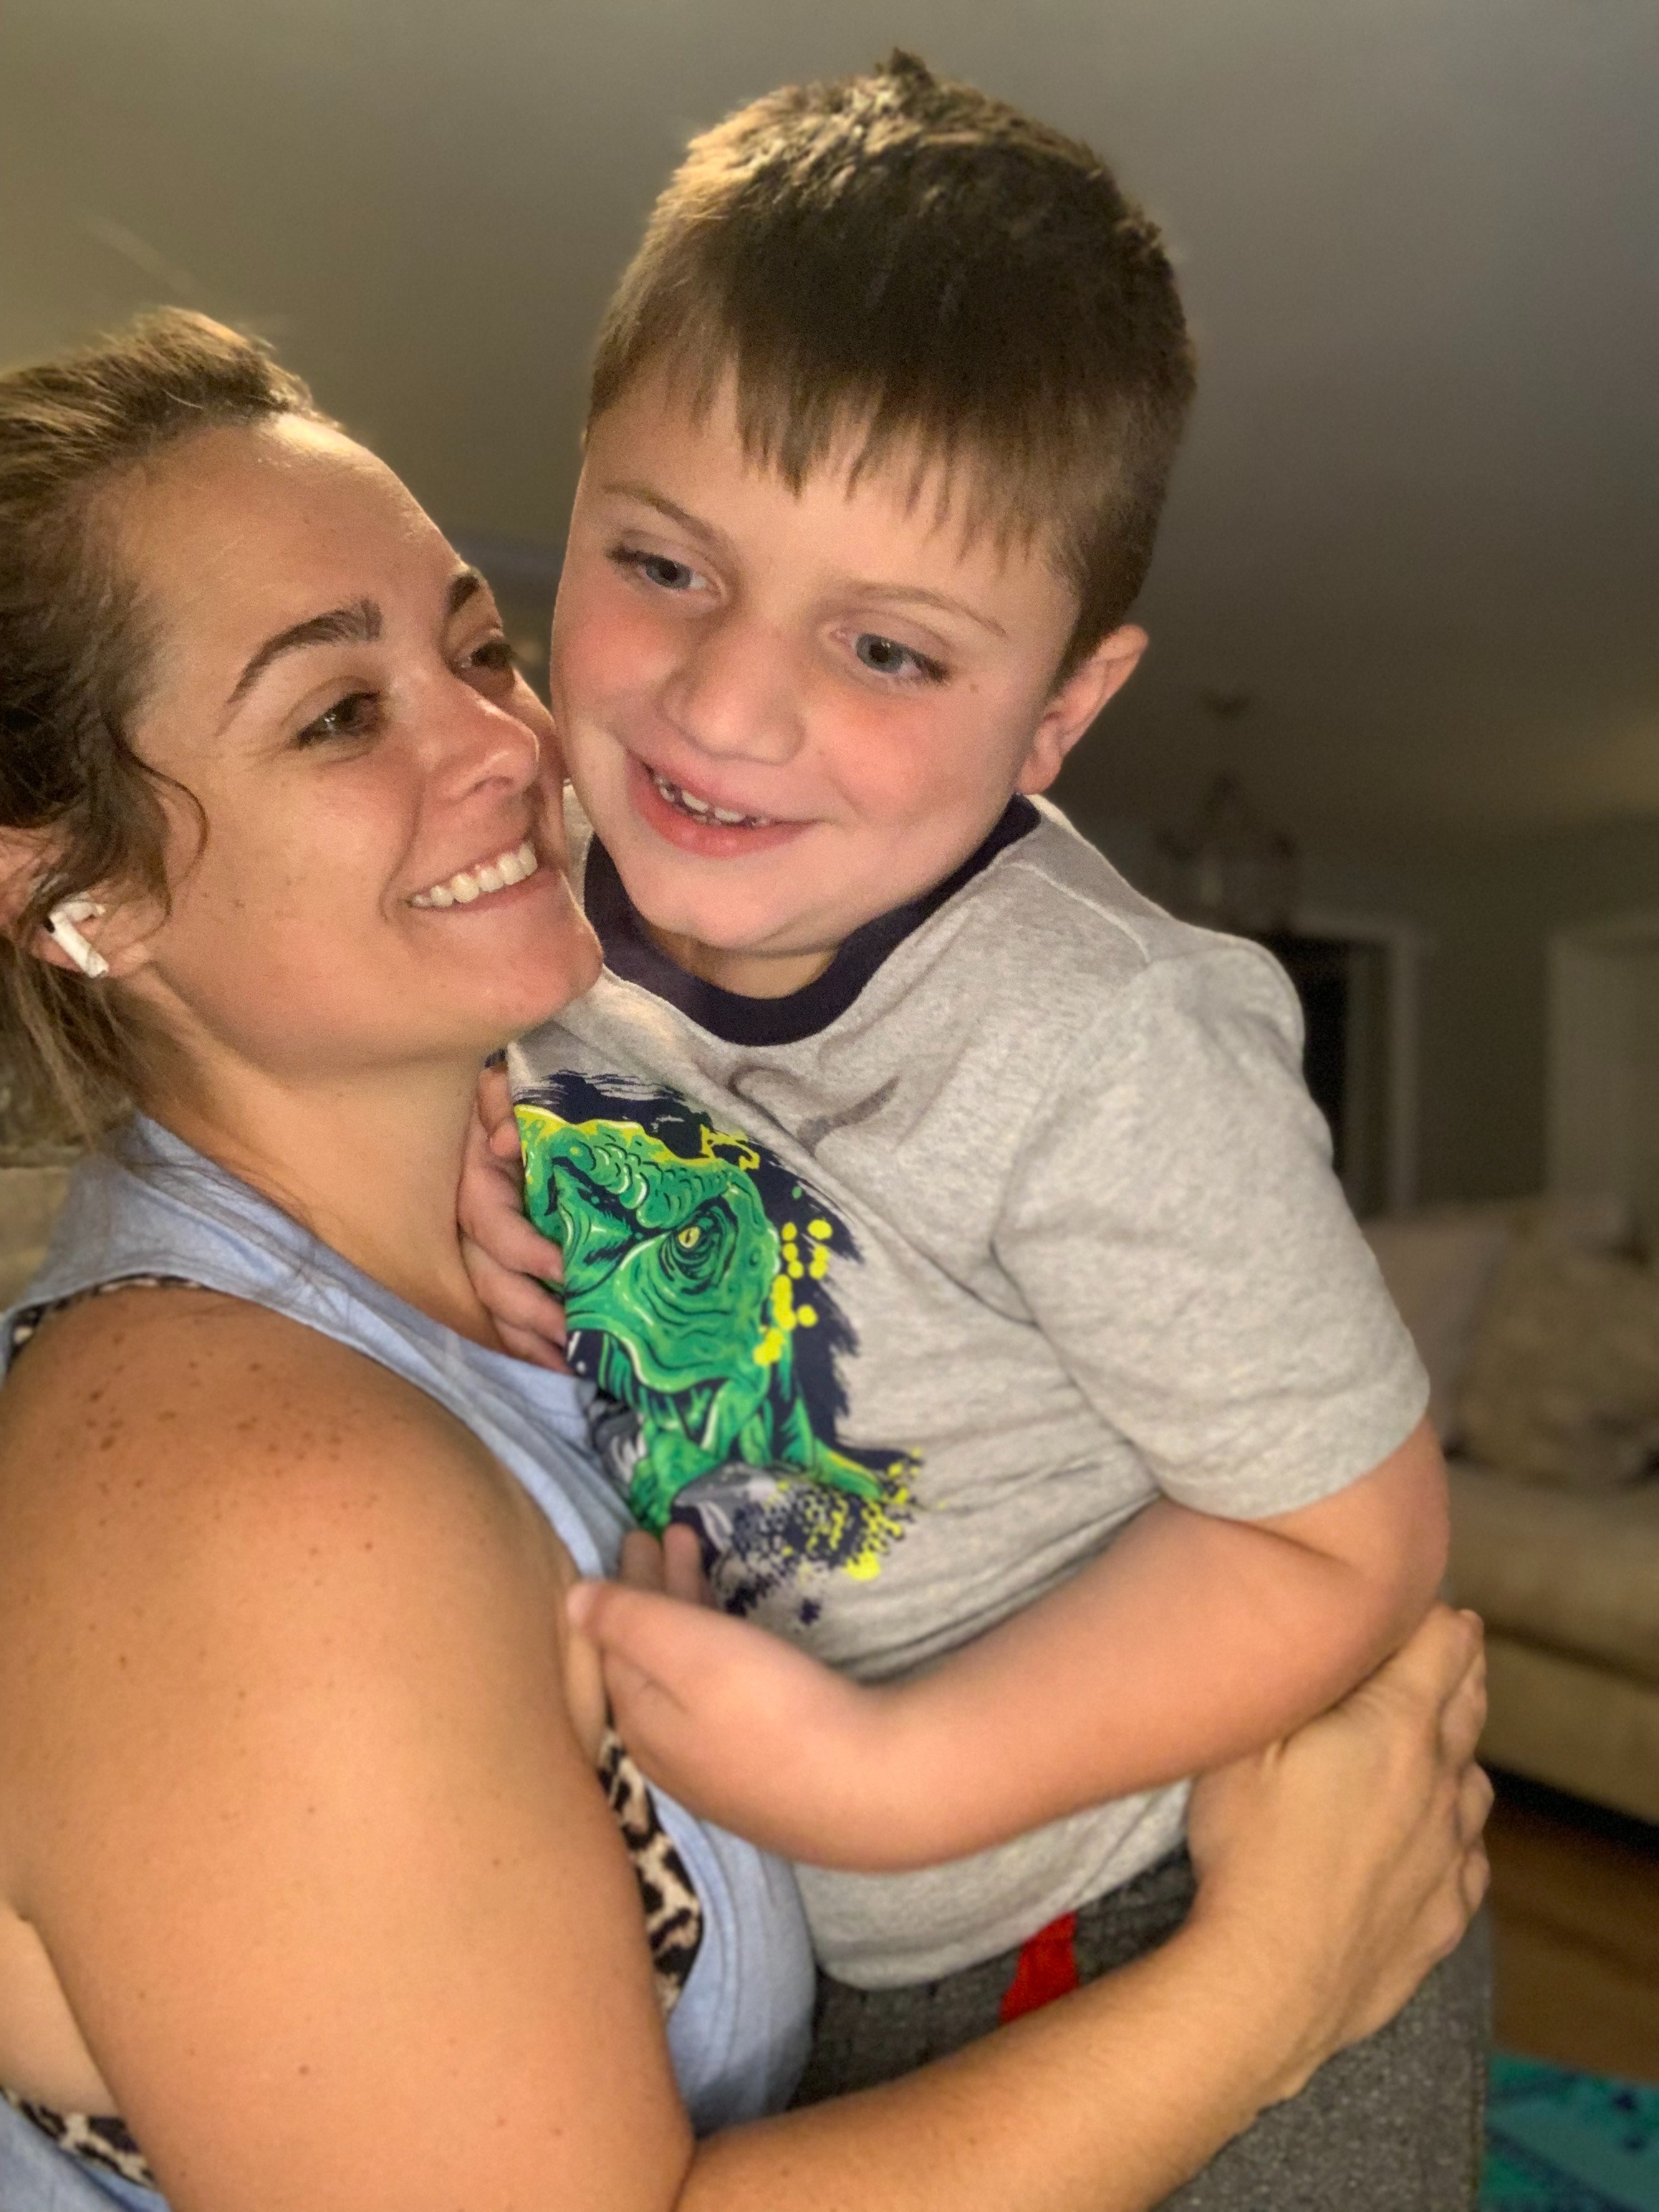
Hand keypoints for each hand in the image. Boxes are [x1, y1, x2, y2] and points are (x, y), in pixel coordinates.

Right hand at [459, 1063, 569, 1368]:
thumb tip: (507, 1141)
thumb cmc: (513, 1097)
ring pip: (493, 1306)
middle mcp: (469, 1224)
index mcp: (475, 1180)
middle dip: (531, 1314)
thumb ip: (501, 1103)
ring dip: (529, 1341)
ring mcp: (480, 1251)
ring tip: (572, 1366)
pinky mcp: (496, 1268)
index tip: (566, 1270)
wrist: (498, 1106)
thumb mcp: (504, 1088)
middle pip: (488, 1281)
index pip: (491, 1226)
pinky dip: (526, 1341)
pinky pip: (502, 1313)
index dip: (524, 1251)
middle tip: (576, 1335)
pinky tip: (560, 1363)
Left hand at [568, 1535, 889, 1863]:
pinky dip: (715, 1658)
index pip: (617, 1643)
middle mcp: (668, 1756)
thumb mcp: (687, 1648)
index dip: (625, 1585)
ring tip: (706, 1571)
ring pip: (685, 1682)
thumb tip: (570, 1600)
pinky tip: (738, 1650)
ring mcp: (719, 1774)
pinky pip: (719, 1704)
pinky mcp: (765, 1779)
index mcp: (640, 1722)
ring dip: (689, 1620)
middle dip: (657, 1596)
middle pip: (651, 1661)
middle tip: (672, 1537)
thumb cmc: (769, 1707)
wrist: (868, 1788)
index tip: (640, 1536)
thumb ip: (626, 1620)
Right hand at [1185, 1603, 1490, 2102]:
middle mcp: (1440, 1783)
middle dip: (1457, 1666)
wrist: (1270, 1981)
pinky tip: (1432, 1832)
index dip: (1431, 1613)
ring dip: (1459, 1748)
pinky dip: (1456, 1830)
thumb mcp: (1241, 1743)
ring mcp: (1450, 1853)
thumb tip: (1306, 1635)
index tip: (1407, 1604)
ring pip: (1475, 1781)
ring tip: (1434, 1738)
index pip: (1444, 1643)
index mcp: (1395, 1728)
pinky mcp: (1445, 1913)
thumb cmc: (1246, 1854)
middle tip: (1441, 1646)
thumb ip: (1284, 1681)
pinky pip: (1469, 1856)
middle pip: (1469, 1702)